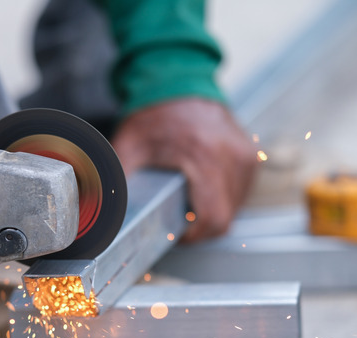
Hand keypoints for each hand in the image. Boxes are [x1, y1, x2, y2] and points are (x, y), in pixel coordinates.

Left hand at [111, 98, 257, 241]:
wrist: (179, 83)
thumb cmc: (153, 116)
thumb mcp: (128, 149)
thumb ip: (117, 183)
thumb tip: (104, 213)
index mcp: (202, 154)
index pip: (213, 216)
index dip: (194, 235)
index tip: (175, 234)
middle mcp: (231, 155)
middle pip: (224, 217)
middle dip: (199, 227)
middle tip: (176, 218)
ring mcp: (245, 156)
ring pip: (235, 208)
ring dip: (212, 212)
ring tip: (188, 198)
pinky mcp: (251, 156)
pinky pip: (240, 193)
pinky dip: (222, 198)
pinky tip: (201, 187)